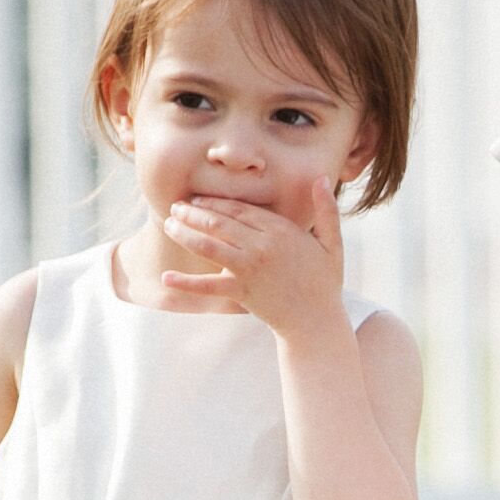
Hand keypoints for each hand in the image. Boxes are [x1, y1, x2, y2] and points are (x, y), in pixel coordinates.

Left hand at [158, 178, 348, 337]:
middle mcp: (262, 246)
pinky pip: (208, 285)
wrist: (316, 322)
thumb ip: (327, 210)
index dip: (215, 203)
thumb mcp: (332, 244)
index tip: (198, 200)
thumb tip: (320, 177)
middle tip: (175, 207)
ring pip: (209, 245)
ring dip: (184, 233)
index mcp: (281, 231)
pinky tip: (167, 277)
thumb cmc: (324, 283)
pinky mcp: (241, 292)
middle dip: (193, 213)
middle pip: (219, 222)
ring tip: (168, 225)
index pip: (240, 209)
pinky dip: (186, 283)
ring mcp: (249, 269)